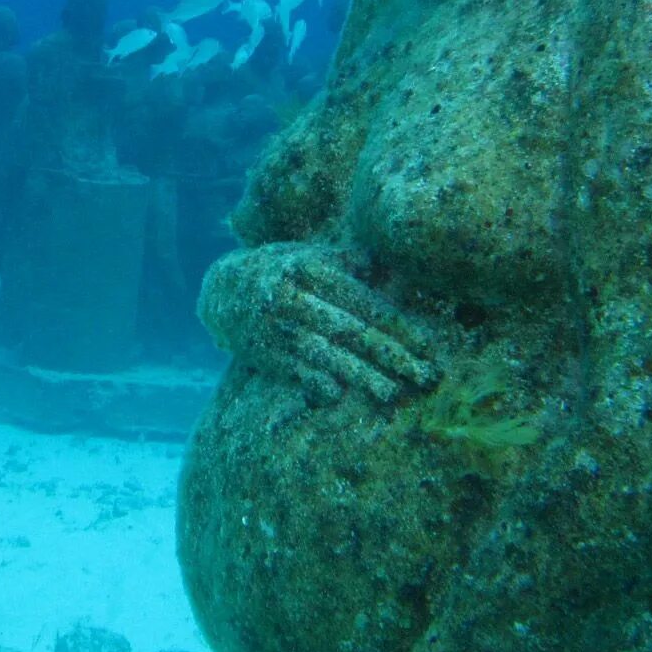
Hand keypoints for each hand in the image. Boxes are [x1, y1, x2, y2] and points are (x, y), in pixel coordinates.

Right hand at [199, 243, 434, 404]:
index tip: (427, 345)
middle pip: (351, 330)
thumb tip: (395, 269)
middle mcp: (292, 296)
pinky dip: (318, 384)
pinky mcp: (263, 353)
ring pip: (326, 355)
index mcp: (310, 267)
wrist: (224, 290)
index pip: (363, 300)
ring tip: (392, 393)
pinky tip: (342, 396)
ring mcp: (276, 327)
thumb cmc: (284, 270)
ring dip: (362, 377)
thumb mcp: (313, 255)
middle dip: (392, 355)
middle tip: (425, 375)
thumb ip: (352, 262)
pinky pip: (296, 372)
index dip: (398, 324)